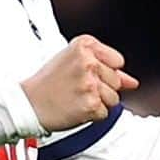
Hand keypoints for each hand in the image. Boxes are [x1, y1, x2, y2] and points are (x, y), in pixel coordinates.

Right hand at [22, 35, 138, 131]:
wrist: (27, 103)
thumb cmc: (48, 83)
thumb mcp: (74, 63)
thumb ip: (106, 68)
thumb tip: (133, 82)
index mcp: (84, 45)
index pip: (117, 61)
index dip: (104, 71)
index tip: (86, 74)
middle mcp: (88, 62)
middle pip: (116, 81)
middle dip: (101, 88)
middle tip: (76, 87)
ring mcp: (90, 83)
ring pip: (114, 99)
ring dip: (97, 102)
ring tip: (76, 97)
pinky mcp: (90, 104)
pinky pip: (104, 113)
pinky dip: (91, 115)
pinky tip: (75, 107)